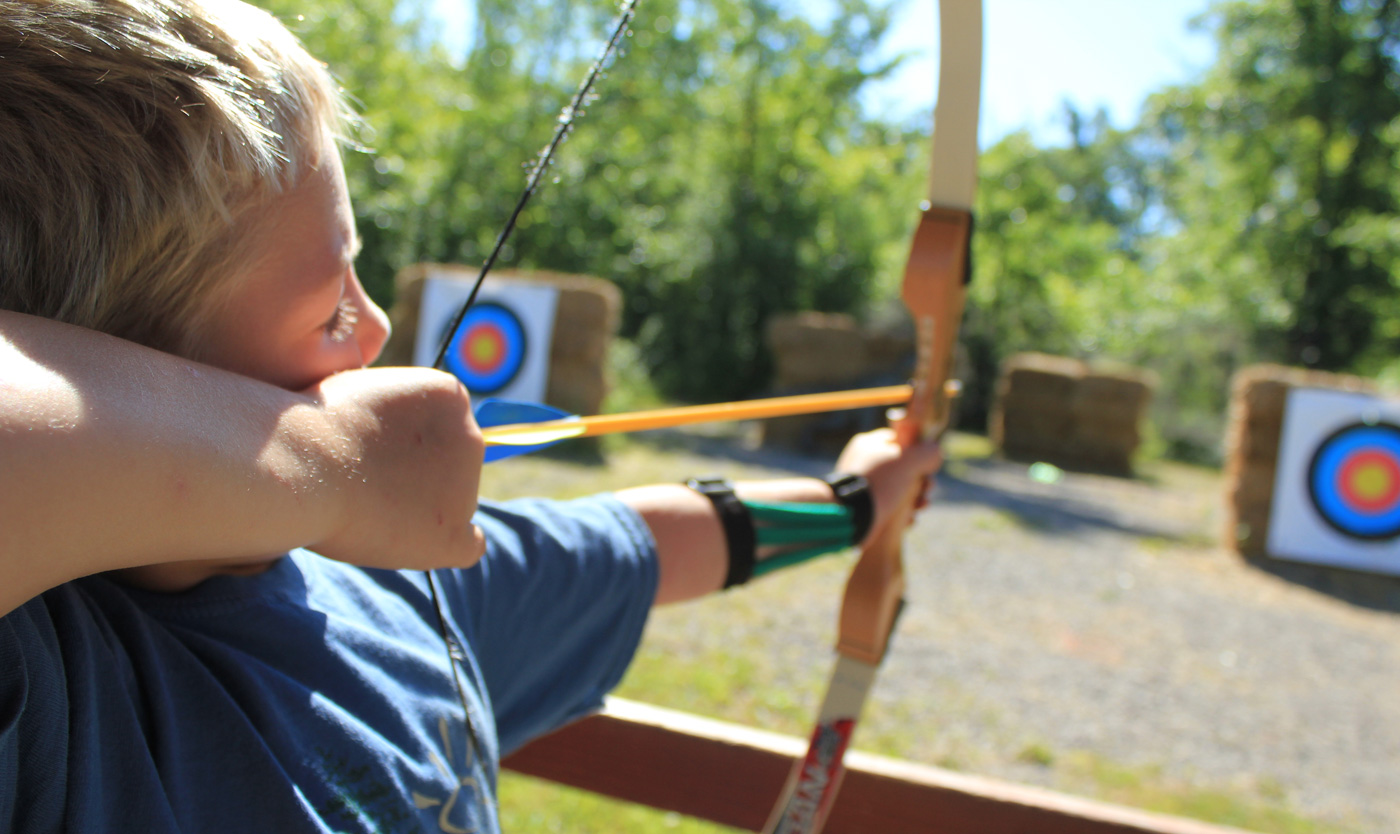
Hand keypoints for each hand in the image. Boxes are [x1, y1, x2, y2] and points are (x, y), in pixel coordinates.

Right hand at [305, 367, 486, 570]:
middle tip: (367, 481)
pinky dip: (442, 545)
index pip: (445, 426)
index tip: (375, 448)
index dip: (409, 442)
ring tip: (365, 507)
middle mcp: (470, 439)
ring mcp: (467, 488)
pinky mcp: (454, 534)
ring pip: (453, 504)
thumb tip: (398, 435)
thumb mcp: (362, 389)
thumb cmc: (313, 423)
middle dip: (418, 473)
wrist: (301, 462)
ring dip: (419, 509)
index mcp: (451, 397)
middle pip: (452, 464)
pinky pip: (468, 545)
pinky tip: (411, 542)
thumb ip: (394, 410)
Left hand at [834, 428, 942, 538]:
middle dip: (921, 481)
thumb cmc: (879, 485)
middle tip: (927, 490)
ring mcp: (863, 486)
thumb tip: (935, 452)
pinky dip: (901, 514)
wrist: (850, 518)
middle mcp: (864, 462)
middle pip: (902, 468)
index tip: (927, 468)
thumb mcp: (909, 461)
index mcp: (869, 444)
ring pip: (897, 489)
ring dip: (914, 499)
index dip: (919, 454)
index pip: (901, 442)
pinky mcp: (863, 507)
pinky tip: (909, 520)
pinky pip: (888, 507)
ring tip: (920, 507)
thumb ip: (927, 452)